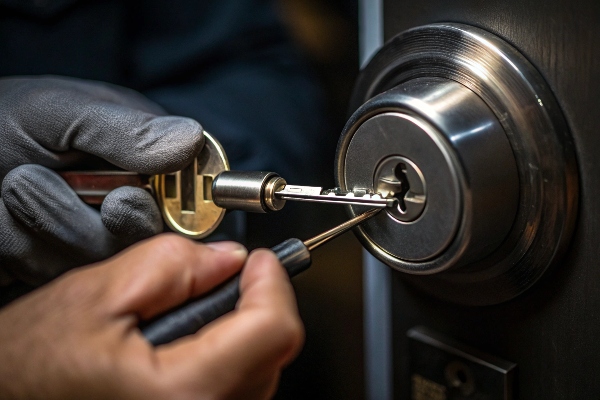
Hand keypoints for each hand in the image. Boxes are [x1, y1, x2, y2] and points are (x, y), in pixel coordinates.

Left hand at [0, 76, 203, 285]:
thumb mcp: (54, 112)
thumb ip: (124, 129)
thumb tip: (191, 140)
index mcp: (137, 147)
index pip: (189, 179)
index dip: (178, 198)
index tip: (126, 200)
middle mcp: (126, 189)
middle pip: (153, 230)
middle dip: (98, 215)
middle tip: (45, 183)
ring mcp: (96, 227)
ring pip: (108, 256)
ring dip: (53, 223)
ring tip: (13, 188)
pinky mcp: (66, 259)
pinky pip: (66, 270)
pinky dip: (30, 245)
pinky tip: (9, 219)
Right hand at [0, 234, 303, 398]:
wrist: (10, 398)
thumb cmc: (32, 366)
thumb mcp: (97, 296)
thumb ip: (173, 266)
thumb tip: (227, 259)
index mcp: (181, 393)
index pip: (273, 331)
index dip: (271, 283)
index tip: (259, 261)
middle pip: (273, 352)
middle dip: (256, 304)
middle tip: (226, 278)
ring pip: (261, 372)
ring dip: (243, 331)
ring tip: (193, 314)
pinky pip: (239, 389)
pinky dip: (229, 356)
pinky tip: (190, 344)